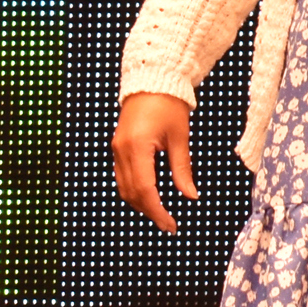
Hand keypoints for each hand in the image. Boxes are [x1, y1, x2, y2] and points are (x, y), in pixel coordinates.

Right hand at [112, 91, 195, 232]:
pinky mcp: (118, 147)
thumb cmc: (170, 105)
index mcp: (137, 147)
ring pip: (123, 187)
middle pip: (131, 193)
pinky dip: (135, 190)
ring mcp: (116, 149)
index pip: (145, 189)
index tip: (171, 225)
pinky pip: (122, 176)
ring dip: (140, 203)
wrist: (152, 81)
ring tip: (161, 213)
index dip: (158, 211)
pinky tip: (150, 196)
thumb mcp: (180, 137)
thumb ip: (182, 168)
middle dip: (149, 211)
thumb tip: (191, 195)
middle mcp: (121, 151)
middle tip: (169, 224)